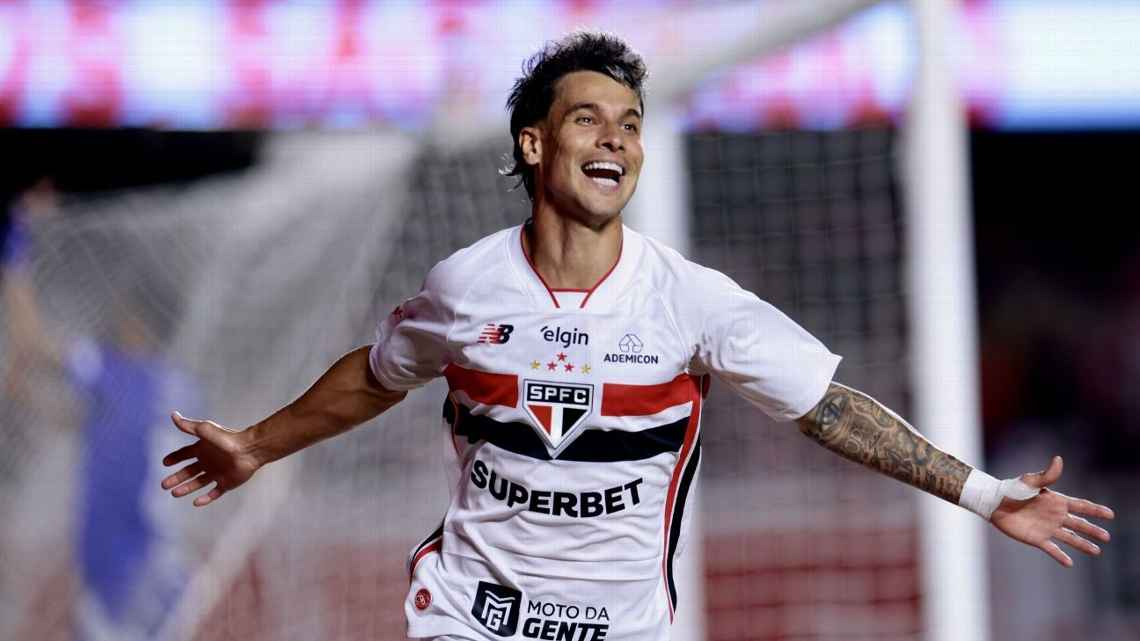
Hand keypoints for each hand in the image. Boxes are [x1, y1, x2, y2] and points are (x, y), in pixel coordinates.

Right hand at [160, 411, 261, 506]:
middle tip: (163, 485)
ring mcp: (218, 473)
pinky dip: (205, 499)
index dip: (175, 458)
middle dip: (176, 478)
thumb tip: (173, 415)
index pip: (185, 454)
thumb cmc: (227, 438)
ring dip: (186, 488)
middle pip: (189, 471)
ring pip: (199, 483)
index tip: (165, 462)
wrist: (248, 450)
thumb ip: (188, 426)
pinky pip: (215, 493)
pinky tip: (195, 502)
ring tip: (174, 493)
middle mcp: (210, 461)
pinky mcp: (227, 483)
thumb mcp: (204, 430)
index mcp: (204, 448)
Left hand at [990, 455, 1114, 566]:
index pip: (1081, 506)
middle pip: (1079, 524)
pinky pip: (1052, 549)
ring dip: (1083, 545)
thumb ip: (1047, 475)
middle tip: (1107, 537)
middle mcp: (1055, 516)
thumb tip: (1058, 459)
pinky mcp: (1036, 539)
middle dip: (1093, 530)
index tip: (1111, 514)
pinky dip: (1060, 556)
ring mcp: (1047, 528)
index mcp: (1056, 501)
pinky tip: (1070, 563)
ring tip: (1096, 551)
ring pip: (1070, 538)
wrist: (993, 503)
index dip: (1095, 510)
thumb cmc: (1011, 489)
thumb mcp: (1030, 481)